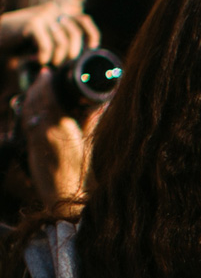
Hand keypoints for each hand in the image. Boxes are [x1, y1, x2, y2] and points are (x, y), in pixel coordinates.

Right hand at [0, 3, 97, 67]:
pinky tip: (40, 61)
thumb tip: (83, 53)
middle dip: (72, 53)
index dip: (92, 34)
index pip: (83, 20)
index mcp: (58, 13)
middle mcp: (52, 11)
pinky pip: (47, 44)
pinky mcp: (32, 23)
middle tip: (62, 64)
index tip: (92, 48)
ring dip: (58, 57)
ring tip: (49, 63)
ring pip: (62, 40)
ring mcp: (42, 15)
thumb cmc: (21, 42)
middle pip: (75, 33)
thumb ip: (61, 40)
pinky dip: (45, 56)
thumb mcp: (45, 40)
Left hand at [19, 66, 94, 206]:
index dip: (46, 84)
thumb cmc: (84, 179)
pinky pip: (26, 125)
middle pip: (35, 102)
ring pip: (27, 112)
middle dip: (36, 87)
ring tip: (35, 89)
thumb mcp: (91, 148)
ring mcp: (35, 142)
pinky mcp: (30, 152)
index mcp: (62, 130)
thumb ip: (91, 123)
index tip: (48, 73)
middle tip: (42, 77)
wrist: (67, 204)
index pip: (49, 99)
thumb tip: (97, 106)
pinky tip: (31, 109)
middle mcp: (45, 133)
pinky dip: (27, 113)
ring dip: (30, 98)